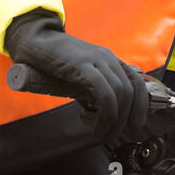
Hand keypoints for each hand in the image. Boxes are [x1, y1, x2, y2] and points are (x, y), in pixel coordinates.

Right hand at [4, 8, 149, 145]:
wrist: (33, 39)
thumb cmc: (53, 59)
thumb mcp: (80, 72)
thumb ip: (92, 87)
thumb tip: (100, 111)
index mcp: (109, 59)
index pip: (137, 82)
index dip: (141, 106)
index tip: (135, 125)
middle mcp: (107, 57)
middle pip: (131, 90)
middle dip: (126, 118)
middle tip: (113, 134)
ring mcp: (95, 59)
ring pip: (120, 93)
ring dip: (114, 119)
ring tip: (100, 133)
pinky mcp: (82, 64)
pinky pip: (103, 91)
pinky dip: (104, 112)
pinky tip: (91, 122)